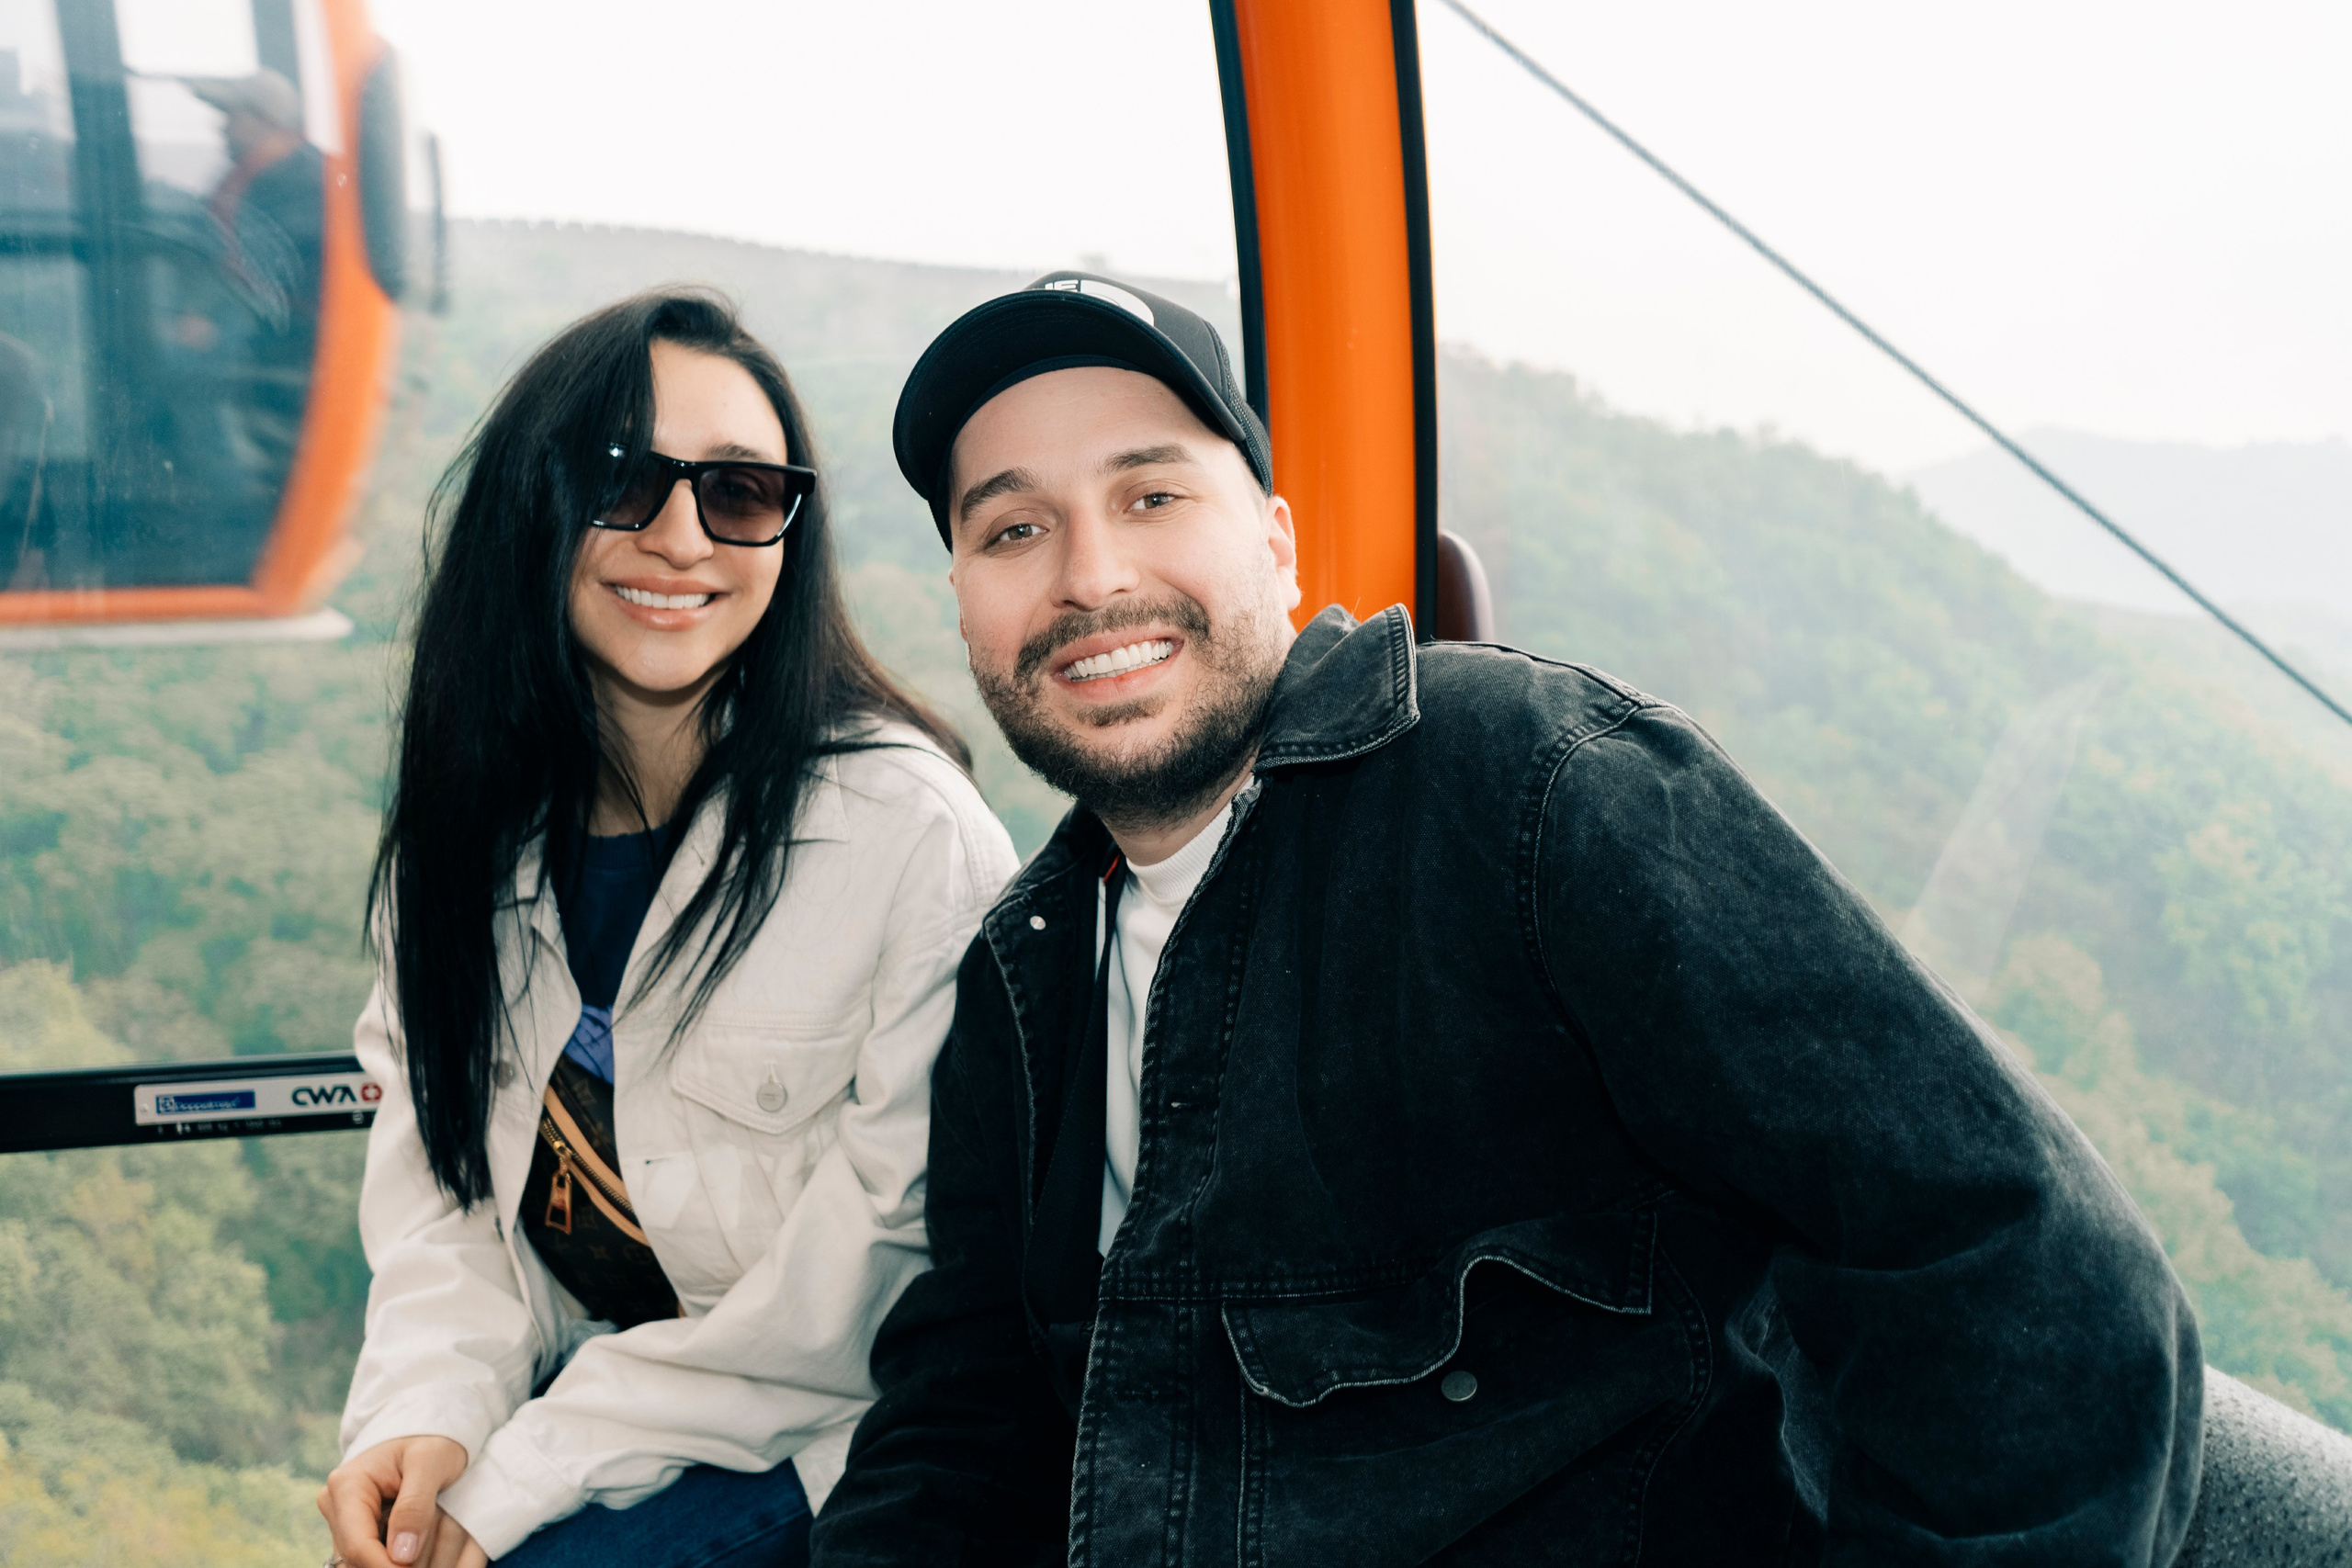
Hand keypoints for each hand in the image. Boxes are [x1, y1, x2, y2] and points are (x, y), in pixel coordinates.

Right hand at [318, 1435, 485, 1567]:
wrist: (427, 1429)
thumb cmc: (431, 1439)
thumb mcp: (431, 1462)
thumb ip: (415, 1506)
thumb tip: (401, 1556)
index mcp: (347, 1485)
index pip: (358, 1544)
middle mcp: (337, 1504)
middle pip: (356, 1558)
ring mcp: (344, 1518)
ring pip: (361, 1560)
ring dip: (393, 1565)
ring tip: (425, 1562)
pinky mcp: (357, 1527)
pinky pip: (371, 1554)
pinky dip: (394, 1560)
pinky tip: (419, 1558)